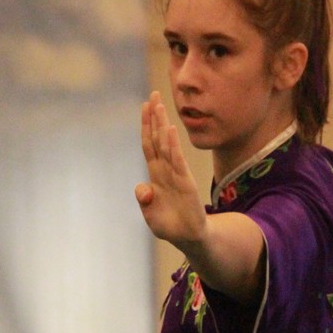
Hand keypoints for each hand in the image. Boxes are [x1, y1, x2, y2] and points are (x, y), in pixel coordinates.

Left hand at [135, 92, 206, 246]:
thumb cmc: (170, 225)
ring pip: (166, 145)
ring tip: (159, 106)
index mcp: (156, 175)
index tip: (144, 106)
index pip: (149, 145)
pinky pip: (177, 161)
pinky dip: (173, 146)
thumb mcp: (150, 215)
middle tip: (153, 94)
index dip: (145, 126)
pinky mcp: (185, 182)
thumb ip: (144, 201)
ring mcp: (176, 175)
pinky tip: (171, 131)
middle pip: (157, 139)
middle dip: (154, 117)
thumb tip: (143, 188)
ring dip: (162, 125)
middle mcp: (166, 170)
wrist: (189, 238)